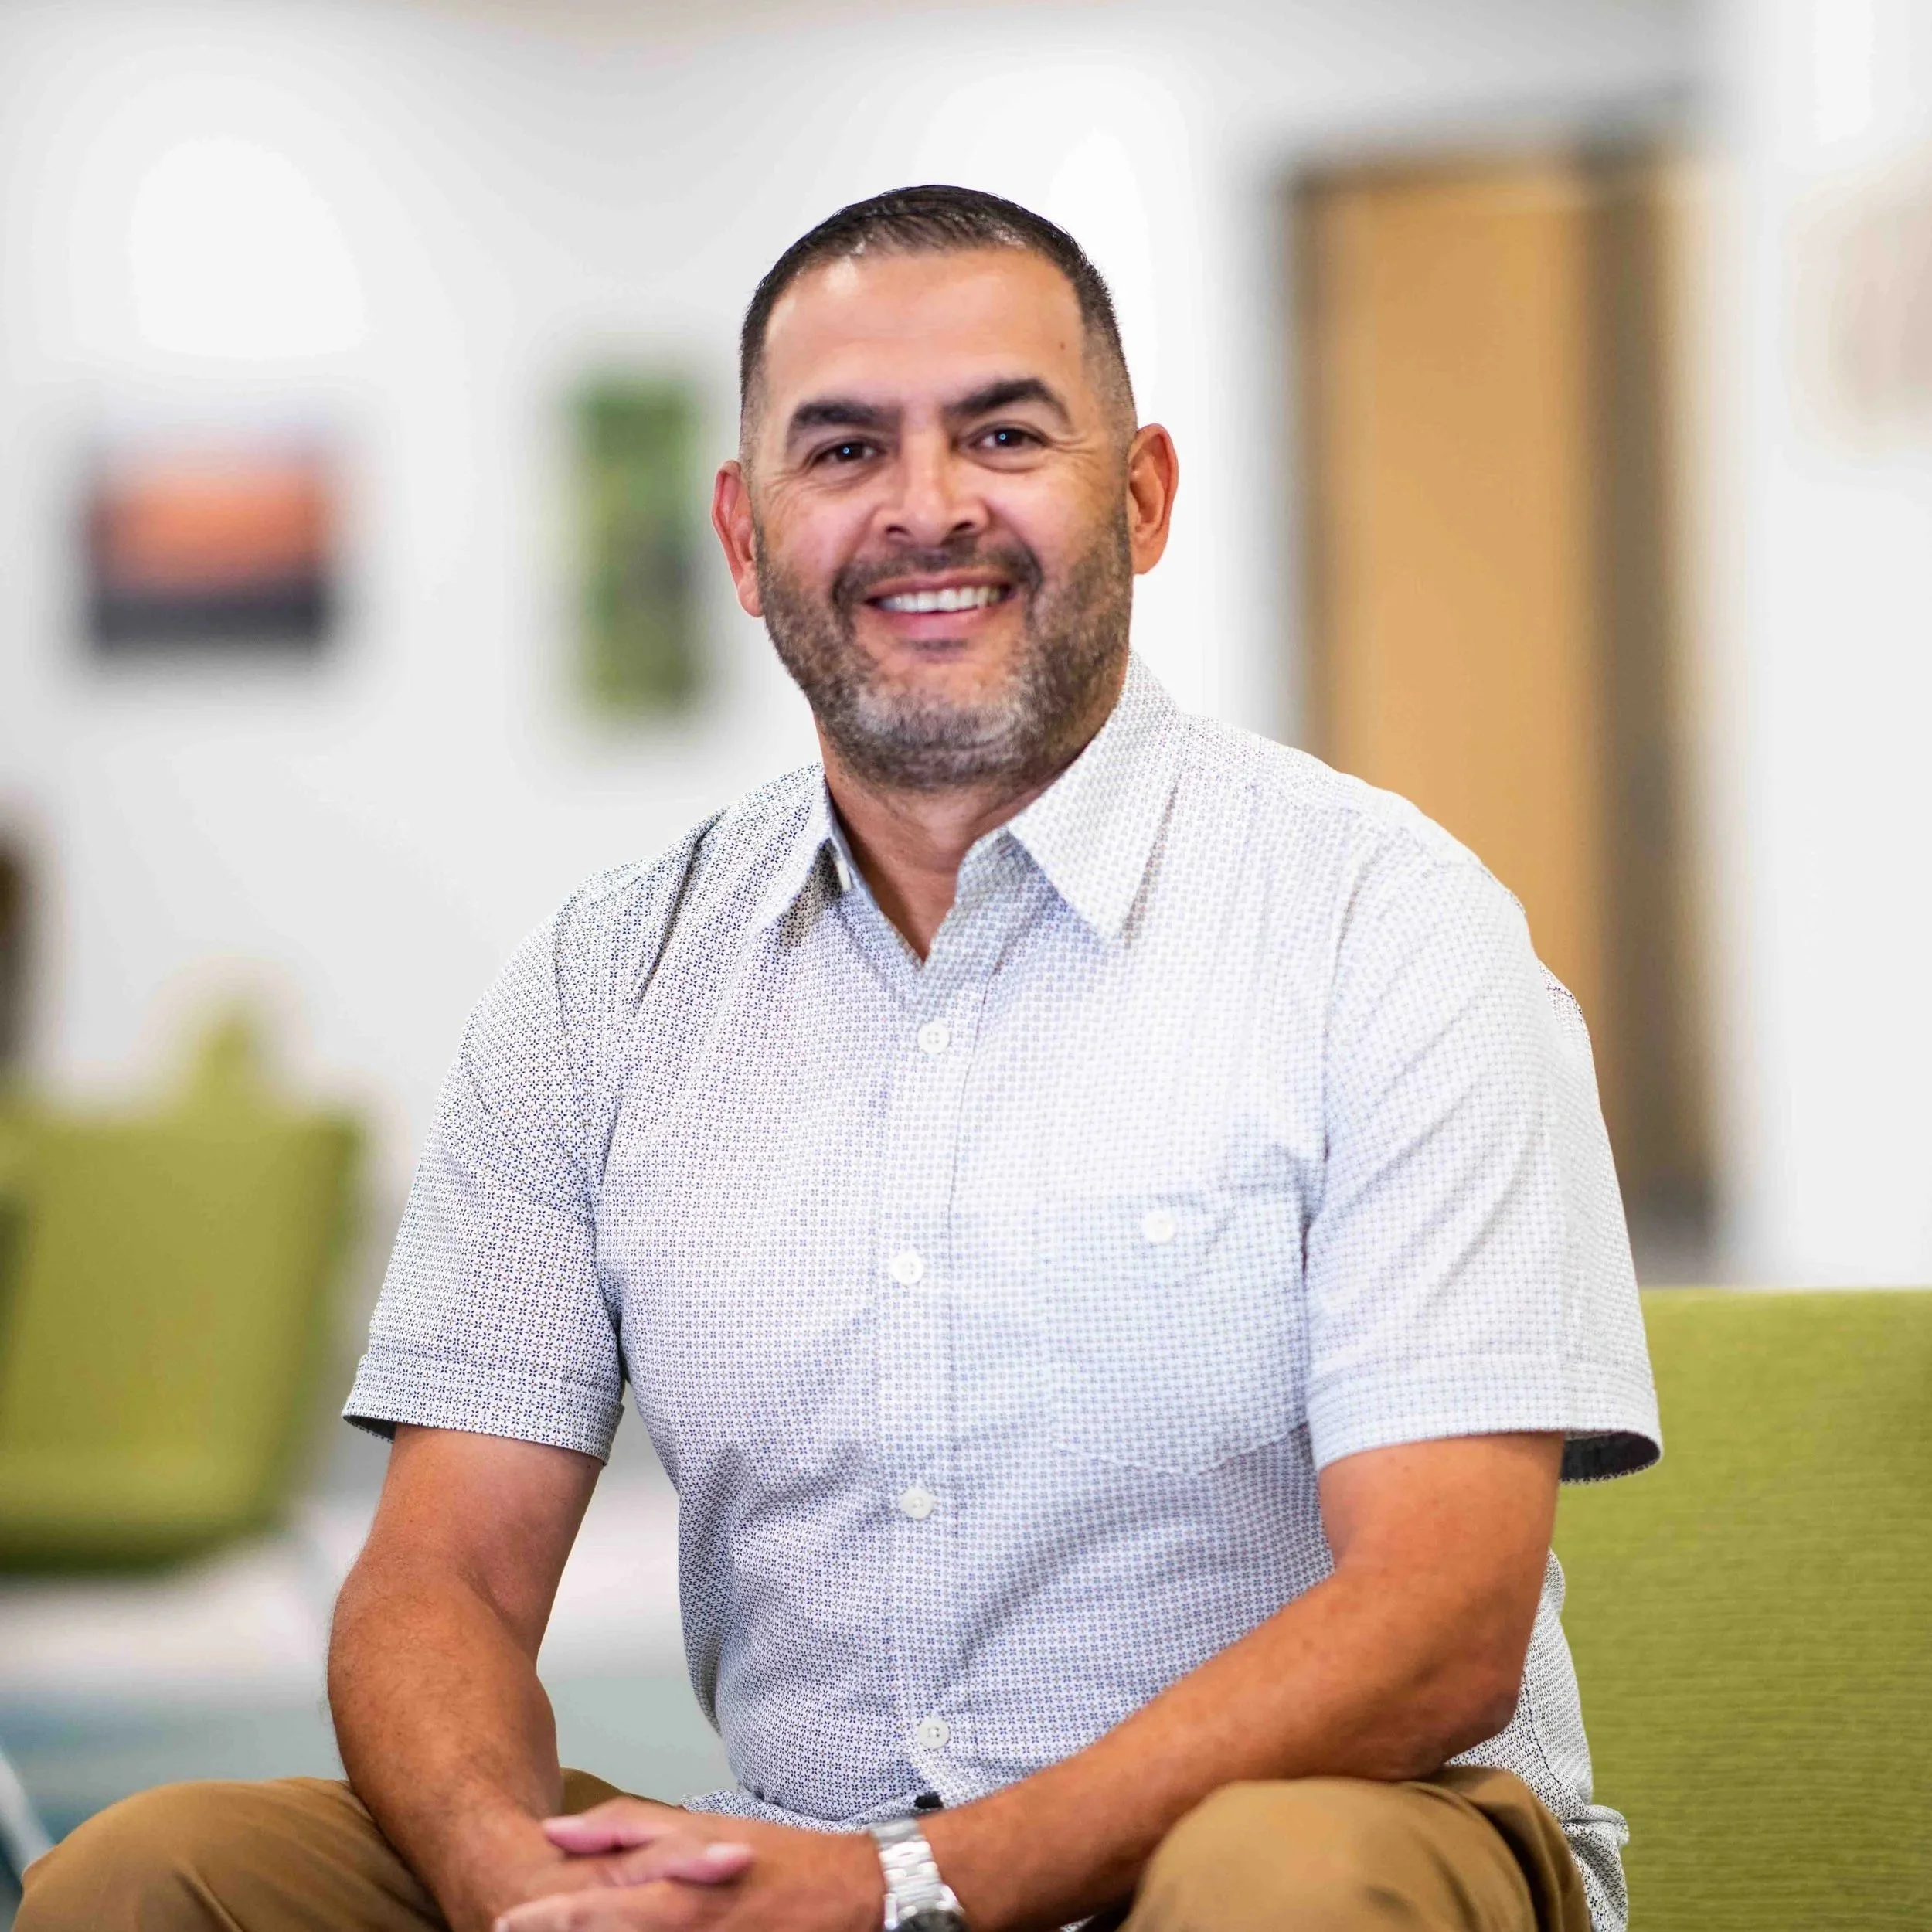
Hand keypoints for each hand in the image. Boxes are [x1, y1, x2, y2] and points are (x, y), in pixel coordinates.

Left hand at [492, 1799, 882, 1931]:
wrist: (850, 1898)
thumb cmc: (774, 1860)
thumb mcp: (701, 1829)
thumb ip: (628, 1829)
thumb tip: (558, 1831)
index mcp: (675, 1895)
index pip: (589, 1913)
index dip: (542, 1919)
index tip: (503, 1918)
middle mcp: (681, 1929)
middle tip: (514, 1925)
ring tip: (557, 1929)